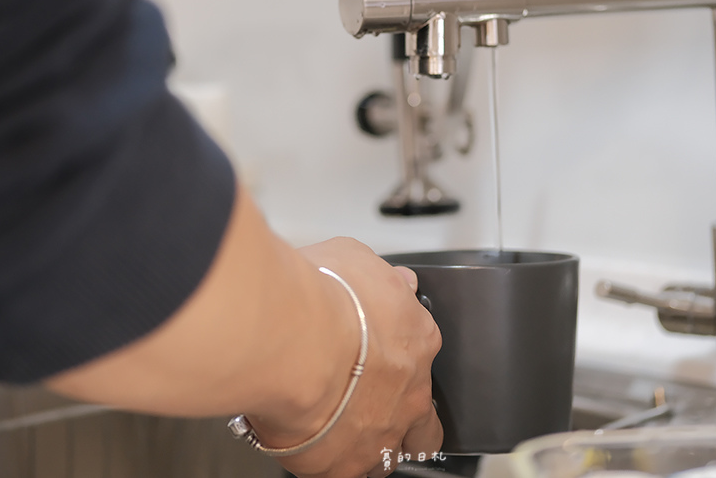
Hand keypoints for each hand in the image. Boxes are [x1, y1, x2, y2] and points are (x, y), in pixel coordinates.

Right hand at [276, 237, 442, 477]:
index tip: (374, 342)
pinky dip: (328, 463)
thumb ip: (377, 275)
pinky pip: (341, 474)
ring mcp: (379, 434)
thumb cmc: (319, 298)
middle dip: (409, 420)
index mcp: (416, 339)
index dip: (398, 349)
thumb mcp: (354, 258)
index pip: (421, 349)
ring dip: (369, 444)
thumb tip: (391, 277)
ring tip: (339, 431)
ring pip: (388, 456)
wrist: (289, 342)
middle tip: (376, 406)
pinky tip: (308, 446)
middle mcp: (409, 393)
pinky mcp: (341, 467)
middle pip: (426, 423)